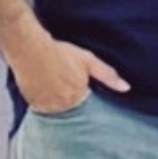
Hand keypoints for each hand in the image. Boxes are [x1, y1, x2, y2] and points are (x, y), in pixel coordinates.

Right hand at [11, 38, 127, 113]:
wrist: (31, 49)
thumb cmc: (60, 53)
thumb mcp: (88, 61)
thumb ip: (108, 76)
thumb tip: (126, 88)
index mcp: (79, 96)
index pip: (86, 104)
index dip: (82, 91)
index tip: (76, 82)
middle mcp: (63, 105)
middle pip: (71, 108)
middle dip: (70, 97)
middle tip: (63, 80)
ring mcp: (48, 106)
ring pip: (57, 109)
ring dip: (57, 100)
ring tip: (53, 82)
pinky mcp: (34, 105)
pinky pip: (43, 108)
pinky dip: (44, 101)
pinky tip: (44, 86)